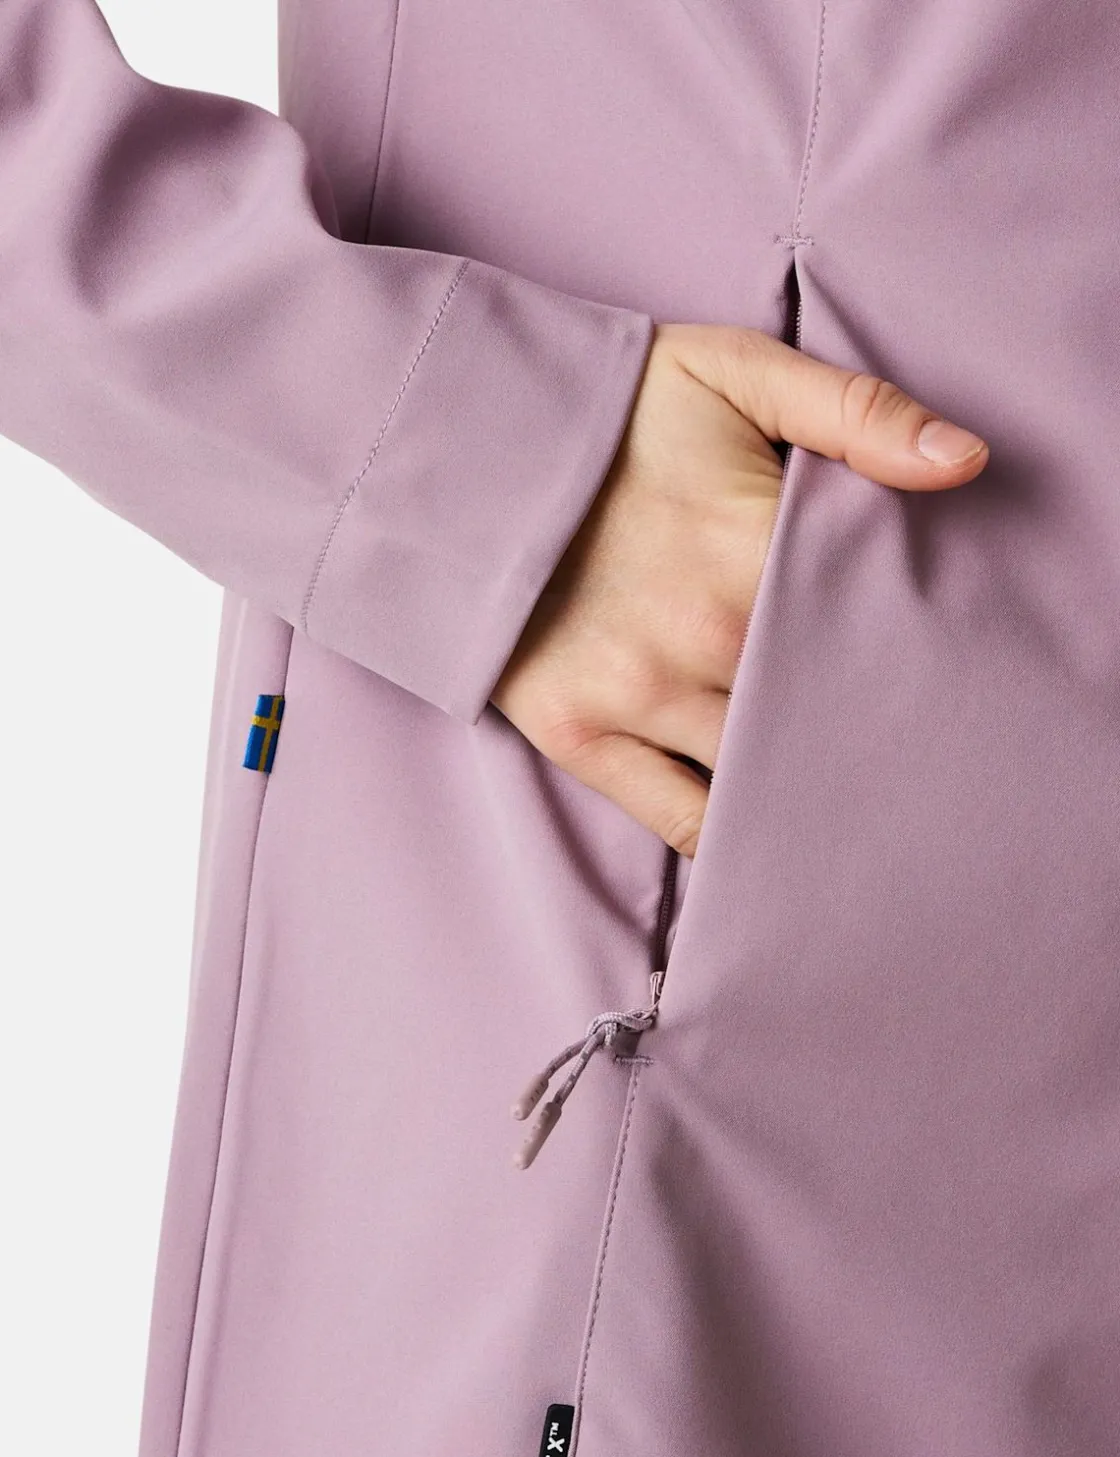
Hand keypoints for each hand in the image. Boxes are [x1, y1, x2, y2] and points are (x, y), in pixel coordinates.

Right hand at [490, 322, 988, 857]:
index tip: (938, 659)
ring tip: (853, 789)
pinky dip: (734, 836)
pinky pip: (683, 820)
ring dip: (809, 782)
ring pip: (763, 774)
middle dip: (868, 724)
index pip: (873, 630)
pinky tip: (773, 829)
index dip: (913, 649)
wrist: (453, 447)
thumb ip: (855, 412)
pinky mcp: (578, 734)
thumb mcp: (733, 372)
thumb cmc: (604, 409)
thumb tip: (966, 463)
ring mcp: (634, 695)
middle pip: (827, 713)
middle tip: (911, 739)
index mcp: (750, 548)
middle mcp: (699, 637)